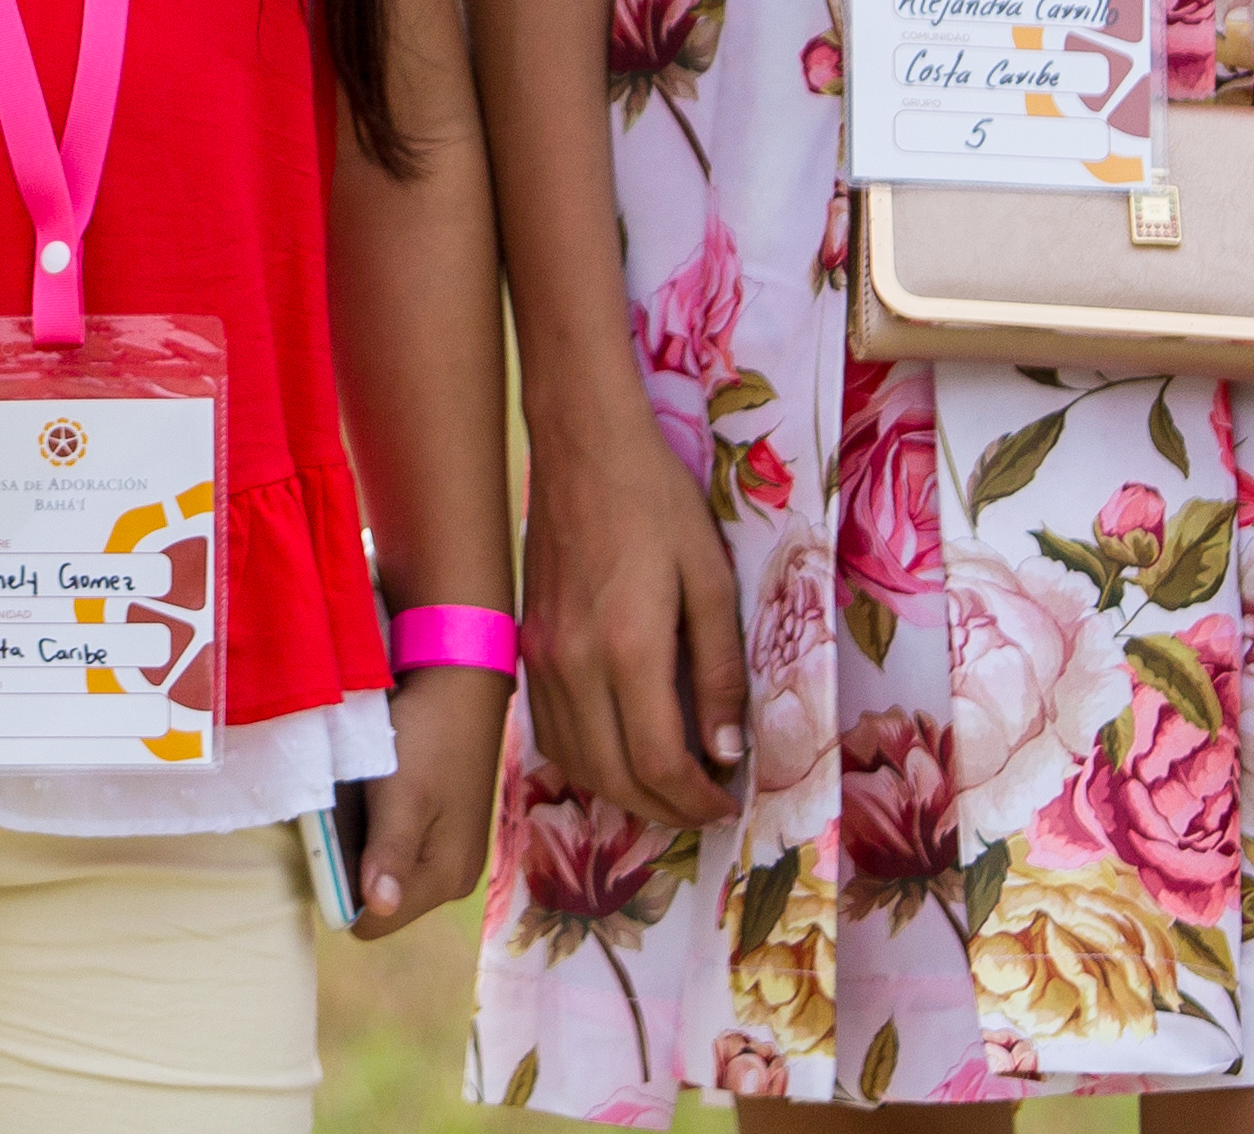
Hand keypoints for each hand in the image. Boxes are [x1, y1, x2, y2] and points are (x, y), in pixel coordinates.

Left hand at [342, 663, 510, 937]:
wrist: (460, 682)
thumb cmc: (430, 736)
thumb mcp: (404, 795)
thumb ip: (390, 854)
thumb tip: (376, 910)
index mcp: (446, 878)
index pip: (377, 923)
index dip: (343, 896)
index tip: (327, 852)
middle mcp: (451, 876)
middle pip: (381, 900)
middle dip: (352, 870)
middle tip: (338, 820)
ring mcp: (448, 852)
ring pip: (384, 872)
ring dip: (361, 847)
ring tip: (351, 805)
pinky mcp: (441, 829)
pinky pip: (395, 847)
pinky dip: (376, 829)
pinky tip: (368, 796)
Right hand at [518, 408, 745, 831]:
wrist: (581, 444)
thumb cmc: (656, 500)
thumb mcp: (710, 579)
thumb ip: (718, 669)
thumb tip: (727, 750)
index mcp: (627, 647)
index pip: (658, 762)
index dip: (696, 799)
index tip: (728, 804)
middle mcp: (573, 664)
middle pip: (612, 777)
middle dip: (664, 809)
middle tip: (705, 808)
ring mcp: (540, 656)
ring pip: (573, 762)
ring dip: (622, 793)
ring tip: (668, 789)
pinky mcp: (525, 644)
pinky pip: (549, 730)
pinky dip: (585, 760)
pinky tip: (619, 752)